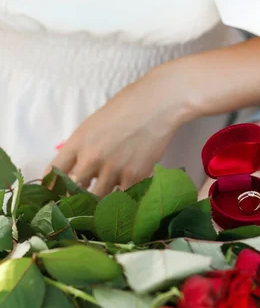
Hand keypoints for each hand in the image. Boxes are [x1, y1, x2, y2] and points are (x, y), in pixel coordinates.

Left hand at [47, 63, 191, 195]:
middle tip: (80, 203)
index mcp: (77, 142)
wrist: (157, 104)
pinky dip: (122, 198)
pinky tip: (125, 195)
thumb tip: (76, 170)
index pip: (54, 173)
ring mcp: (113, 169)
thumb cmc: (126, 107)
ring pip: (98, 199)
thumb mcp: (94, 124)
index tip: (57, 193)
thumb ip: (82, 147)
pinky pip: (122, 197)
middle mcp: (91, 158)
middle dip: (75, 199)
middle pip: (73, 192)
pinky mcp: (135, 177)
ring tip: (104, 201)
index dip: (53, 187)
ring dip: (100, 201)